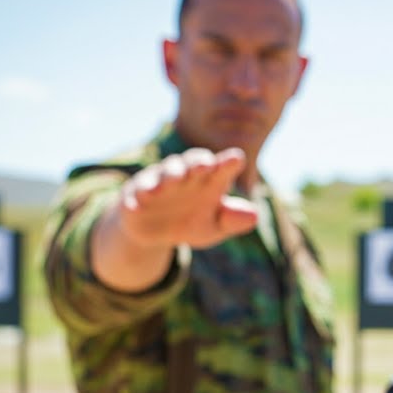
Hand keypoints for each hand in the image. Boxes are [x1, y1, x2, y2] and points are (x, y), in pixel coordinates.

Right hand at [117, 147, 257, 249]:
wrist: (156, 233)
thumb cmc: (191, 222)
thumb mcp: (213, 227)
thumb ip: (231, 221)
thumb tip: (255, 216)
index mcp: (210, 181)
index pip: (222, 168)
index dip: (228, 163)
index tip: (236, 159)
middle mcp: (186, 175)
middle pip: (193, 162)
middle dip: (198, 162)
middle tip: (204, 164)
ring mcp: (161, 181)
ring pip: (166, 172)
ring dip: (169, 174)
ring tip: (173, 179)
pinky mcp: (138, 192)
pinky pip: (138, 191)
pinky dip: (138, 196)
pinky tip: (137, 204)